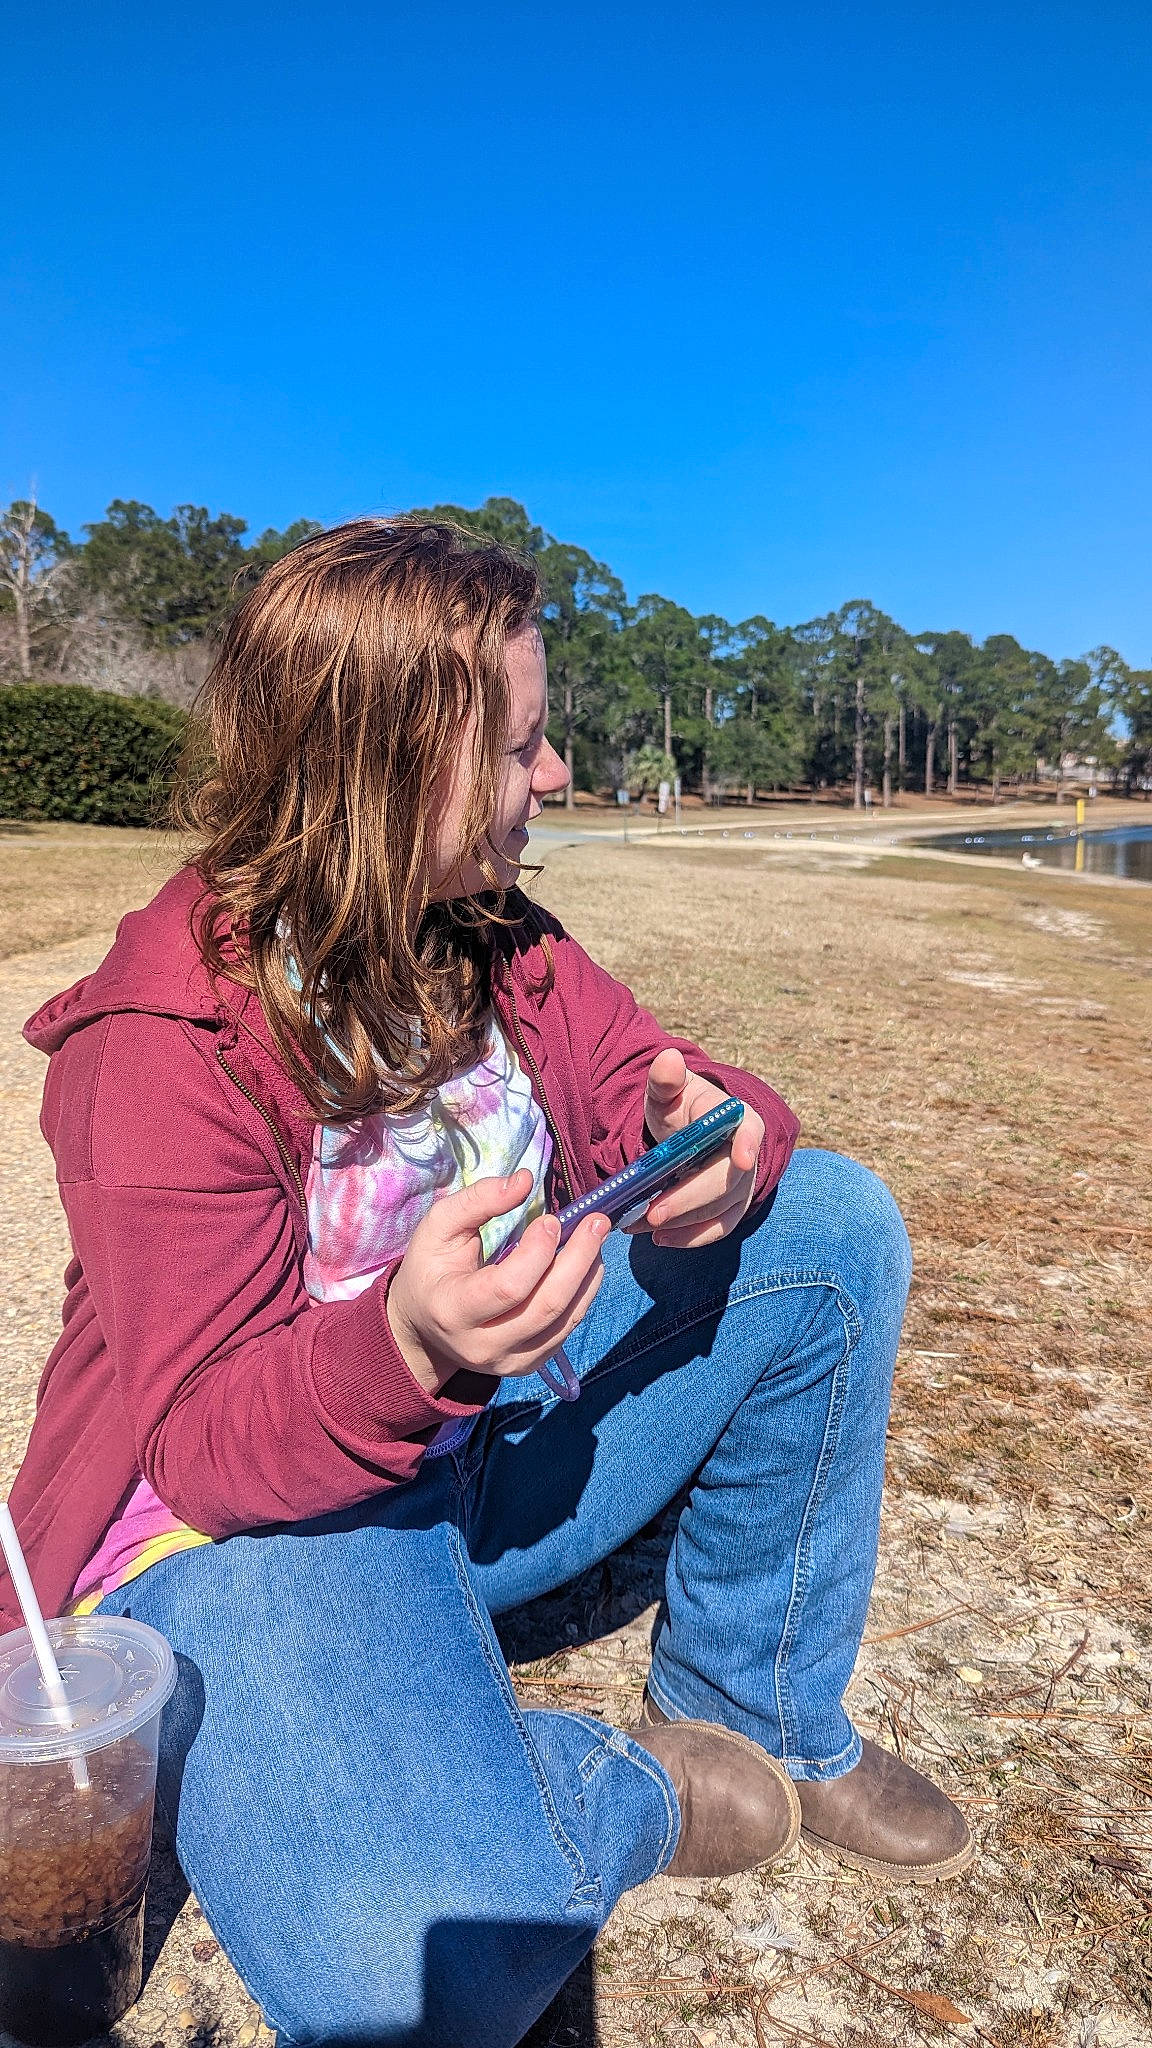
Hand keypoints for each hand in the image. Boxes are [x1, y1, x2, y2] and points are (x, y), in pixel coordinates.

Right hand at [387, 1169, 609, 1397]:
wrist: (423, 1328)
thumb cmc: (431, 1269)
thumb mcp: (439, 1227)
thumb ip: (478, 1200)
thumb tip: (524, 1180)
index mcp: (453, 1310)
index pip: (508, 1287)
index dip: (537, 1252)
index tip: (550, 1220)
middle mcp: (482, 1345)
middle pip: (546, 1306)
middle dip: (578, 1260)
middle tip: (597, 1221)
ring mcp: (508, 1361)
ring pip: (564, 1321)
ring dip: (588, 1276)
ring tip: (596, 1239)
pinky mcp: (527, 1364)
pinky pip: (566, 1330)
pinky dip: (583, 1295)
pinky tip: (586, 1266)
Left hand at [629, 1048, 763, 1249]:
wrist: (686, 1131)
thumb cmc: (680, 1106)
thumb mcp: (668, 1089)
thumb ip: (665, 1078)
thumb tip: (667, 1060)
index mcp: (739, 1119)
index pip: (749, 1130)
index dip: (747, 1143)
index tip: (740, 1157)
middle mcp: (747, 1155)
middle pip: (726, 1182)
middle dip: (689, 1199)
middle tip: (652, 1212)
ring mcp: (741, 1186)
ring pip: (720, 1211)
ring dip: (682, 1223)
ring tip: (642, 1224)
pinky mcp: (728, 1210)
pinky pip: (716, 1230)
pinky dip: (690, 1238)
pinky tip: (661, 1240)